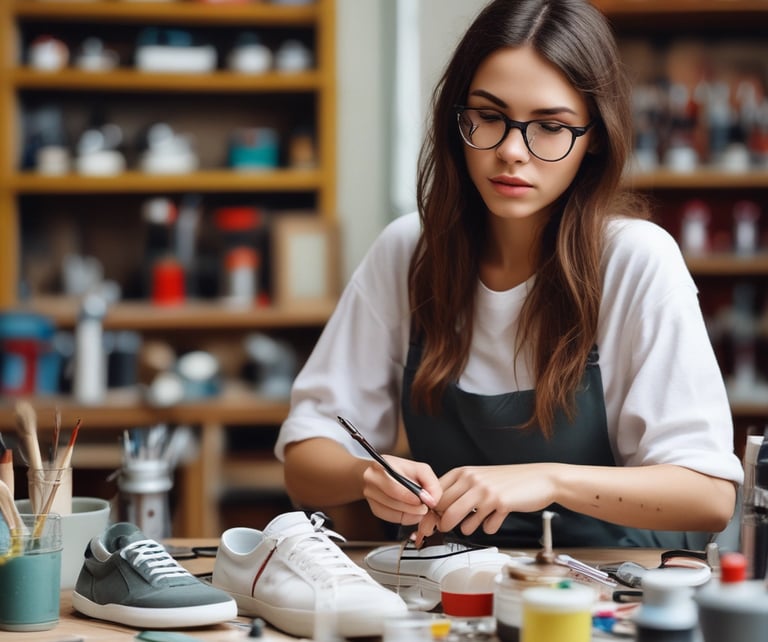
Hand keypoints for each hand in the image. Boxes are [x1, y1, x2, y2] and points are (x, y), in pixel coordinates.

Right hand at [361, 455, 441, 524]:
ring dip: (411, 514)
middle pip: (394, 502)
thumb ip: (430, 482)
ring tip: (419, 508)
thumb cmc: (402, 470)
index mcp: (381, 466)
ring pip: (394, 513)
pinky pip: (393, 519)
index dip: (413, 497)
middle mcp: (372, 480)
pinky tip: (410, 511)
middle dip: (414, 507)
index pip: (395, 487)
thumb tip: (432, 500)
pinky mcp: (374, 508)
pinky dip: (405, 518)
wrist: (383, 474)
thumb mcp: (419, 469)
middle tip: (425, 507)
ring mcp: (370, 495)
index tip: (427, 501)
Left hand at [413, 463, 558, 544]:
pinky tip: (495, 519)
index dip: (428, 512)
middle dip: (440, 523)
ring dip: (464, 527)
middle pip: (441, 506)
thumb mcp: (481, 480)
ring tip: (474, 523)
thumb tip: (439, 512)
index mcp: (463, 472)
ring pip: (455, 517)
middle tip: (442, 531)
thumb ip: (461, 492)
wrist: (540, 479)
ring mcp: (484, 490)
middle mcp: (471, 479)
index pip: (435, 493)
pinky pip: (484, 525)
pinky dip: (488, 527)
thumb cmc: (509, 482)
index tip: (427, 525)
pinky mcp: (499, 502)